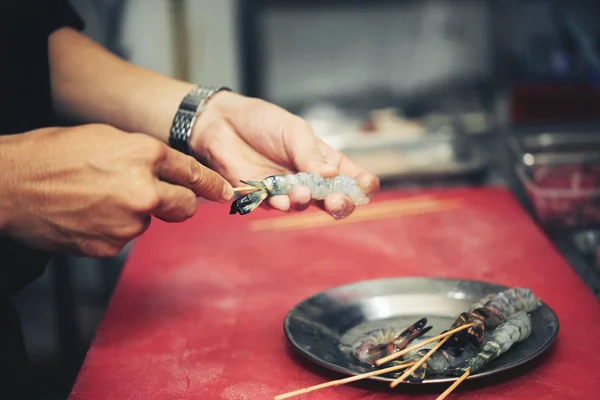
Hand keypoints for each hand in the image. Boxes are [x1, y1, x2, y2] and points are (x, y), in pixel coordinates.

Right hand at [0, 124, 232, 256]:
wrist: (9, 185)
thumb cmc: (52, 154)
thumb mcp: (107, 138)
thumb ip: (145, 156)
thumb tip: (170, 172)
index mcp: (145, 154)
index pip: (193, 173)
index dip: (211, 185)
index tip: (224, 193)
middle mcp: (144, 190)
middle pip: (185, 207)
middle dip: (178, 204)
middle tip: (157, 198)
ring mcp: (128, 222)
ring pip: (148, 223)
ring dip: (133, 214)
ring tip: (97, 199)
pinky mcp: (110, 246)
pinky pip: (123, 238)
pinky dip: (111, 229)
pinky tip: (87, 215)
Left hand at [189, 91, 379, 217]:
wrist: (222, 122)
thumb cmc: (262, 121)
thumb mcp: (293, 130)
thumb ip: (310, 154)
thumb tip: (332, 174)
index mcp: (322, 159)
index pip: (349, 176)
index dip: (362, 184)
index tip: (367, 186)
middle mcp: (308, 178)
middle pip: (332, 199)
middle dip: (339, 204)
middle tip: (336, 202)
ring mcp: (286, 189)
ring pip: (304, 206)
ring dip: (305, 202)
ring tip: (301, 193)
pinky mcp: (262, 196)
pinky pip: (275, 206)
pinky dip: (281, 205)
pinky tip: (282, 200)